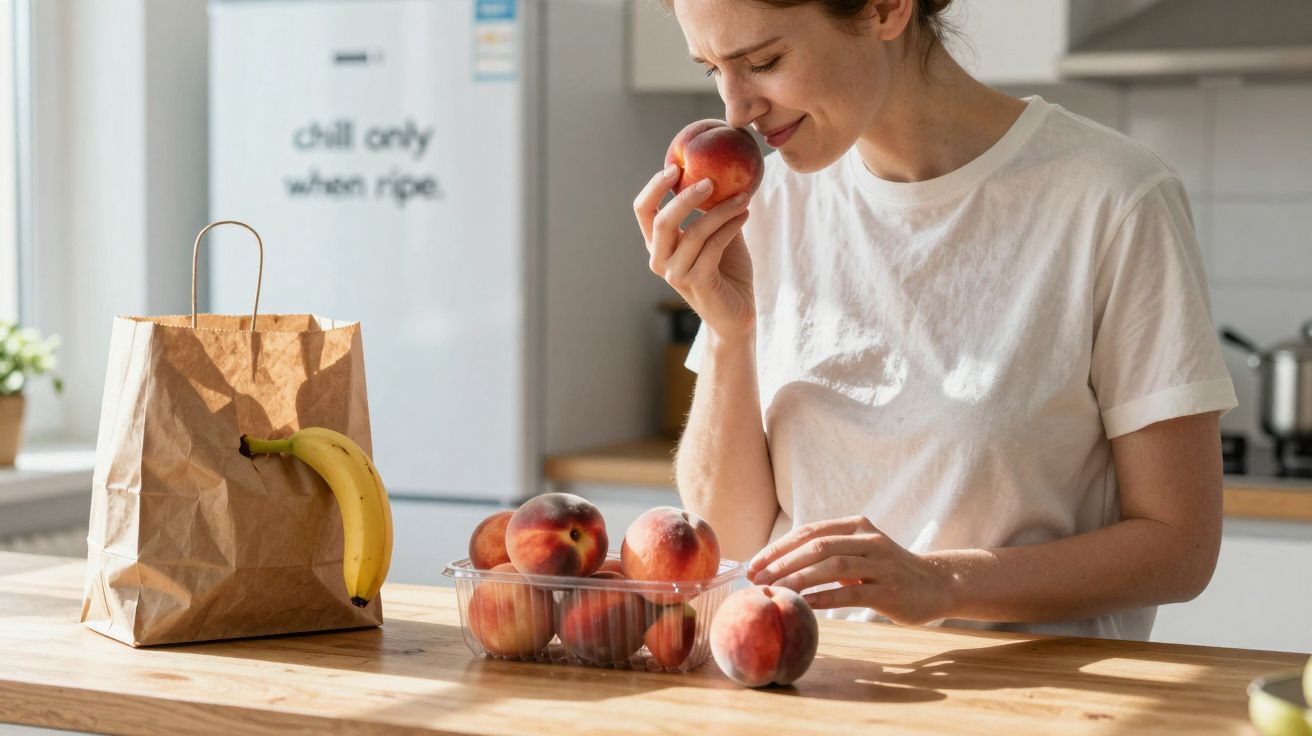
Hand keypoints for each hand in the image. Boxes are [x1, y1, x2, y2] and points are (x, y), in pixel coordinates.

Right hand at [633, 165, 754, 339]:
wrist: (736, 315)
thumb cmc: (727, 273)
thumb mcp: (717, 235)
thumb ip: (712, 209)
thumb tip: (724, 171)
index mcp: (659, 246)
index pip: (643, 210)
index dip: (654, 187)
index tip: (676, 166)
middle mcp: (660, 260)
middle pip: (662, 220)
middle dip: (685, 196)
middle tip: (711, 179)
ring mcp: (676, 274)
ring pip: (694, 232)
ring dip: (721, 209)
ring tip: (744, 196)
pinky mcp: (698, 283)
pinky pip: (713, 246)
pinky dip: (730, 226)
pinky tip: (745, 214)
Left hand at [746, 516, 955, 626]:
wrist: (937, 583)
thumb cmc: (887, 570)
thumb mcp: (859, 552)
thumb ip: (828, 553)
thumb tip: (779, 565)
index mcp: (855, 526)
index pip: (809, 531)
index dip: (778, 547)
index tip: (754, 563)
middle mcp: (868, 539)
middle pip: (816, 546)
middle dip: (782, 562)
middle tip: (757, 579)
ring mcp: (880, 563)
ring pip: (832, 566)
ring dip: (798, 578)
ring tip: (774, 591)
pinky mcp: (889, 589)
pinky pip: (851, 592)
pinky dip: (824, 597)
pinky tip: (804, 605)